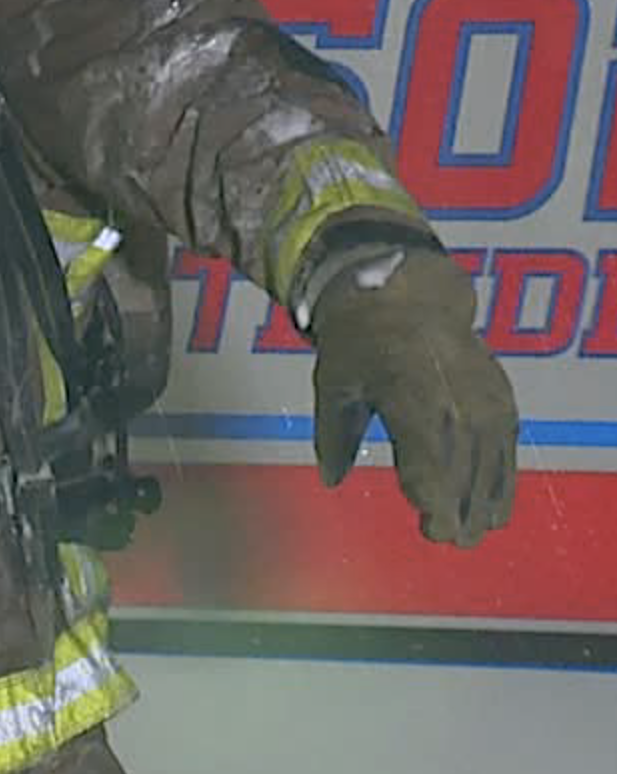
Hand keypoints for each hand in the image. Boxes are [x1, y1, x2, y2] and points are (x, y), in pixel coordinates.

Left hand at [309, 246, 518, 545]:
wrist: (407, 296)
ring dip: (484, 501)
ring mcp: (483, 396)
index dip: (433, 495)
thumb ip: (333, 435)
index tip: (433, 528)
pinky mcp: (500, 397)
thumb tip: (329, 481)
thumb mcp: (334, 382)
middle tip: (448, 540)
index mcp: (408, 392)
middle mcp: (454, 396)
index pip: (428, 455)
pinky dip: (503, 479)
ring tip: (471, 534)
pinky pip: (506, 447)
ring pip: (490, 461)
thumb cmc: (359, 342)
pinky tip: (495, 508)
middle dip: (460, 508)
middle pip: (464, 465)